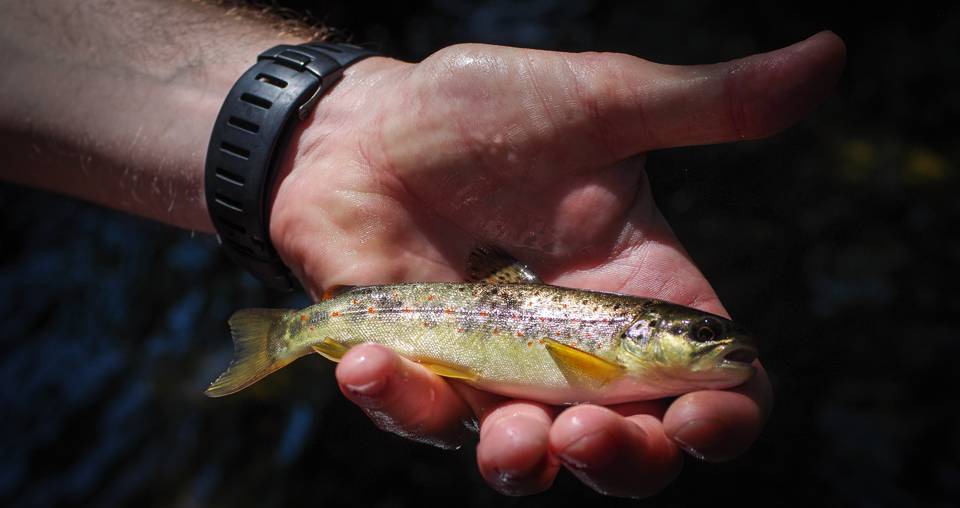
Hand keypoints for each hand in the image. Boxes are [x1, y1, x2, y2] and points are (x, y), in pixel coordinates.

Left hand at [269, 32, 844, 496]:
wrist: (371, 122)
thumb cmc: (489, 112)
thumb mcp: (603, 103)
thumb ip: (707, 104)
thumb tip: (828, 54)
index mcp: (636, 296)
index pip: (707, 386)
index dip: (722, 417)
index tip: (703, 414)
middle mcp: (572, 352)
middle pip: (626, 450)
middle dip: (623, 463)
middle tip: (593, 435)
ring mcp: (492, 371)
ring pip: (527, 457)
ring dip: (524, 463)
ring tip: (513, 441)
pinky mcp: (418, 369)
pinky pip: (418, 413)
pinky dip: (400, 402)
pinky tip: (374, 364)